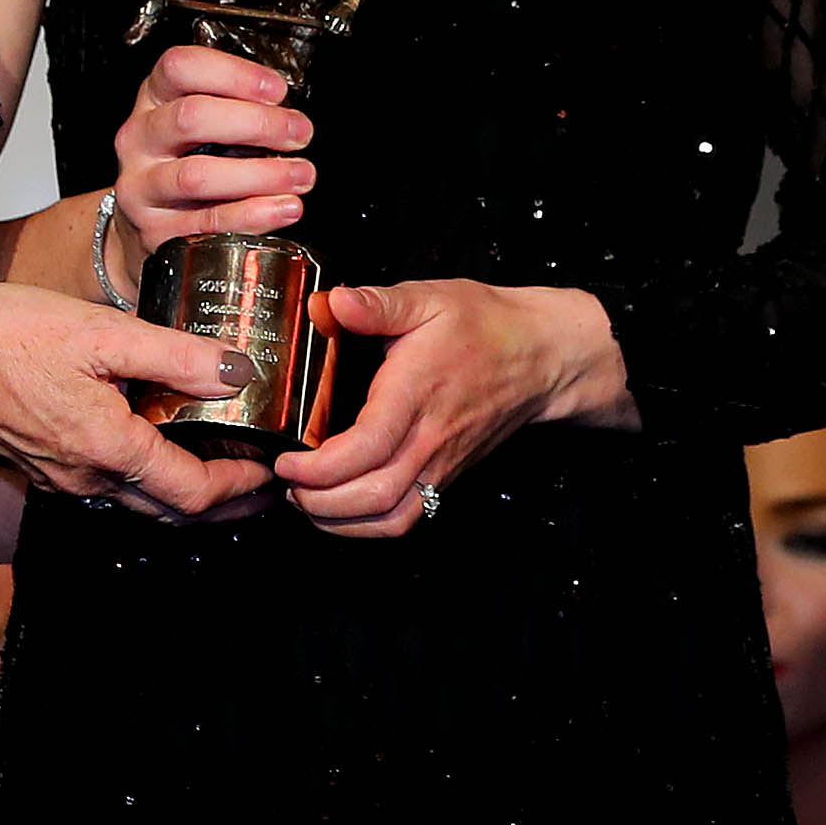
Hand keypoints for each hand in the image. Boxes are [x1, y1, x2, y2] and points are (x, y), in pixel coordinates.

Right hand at [0, 281, 272, 521]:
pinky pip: (108, 483)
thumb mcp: (102, 333)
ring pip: (140, 500)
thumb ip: (175, 355)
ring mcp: (61, 476)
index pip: (194, 494)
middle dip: (225, 503)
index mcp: (109, 450)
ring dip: (187, 492)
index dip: (242, 488)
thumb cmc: (1, 335)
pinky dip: (148, 475)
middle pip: (172, 511)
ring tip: (223, 462)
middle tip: (263, 482)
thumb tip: (236, 372)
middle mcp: (86, 477)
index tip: (273, 469)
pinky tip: (159, 440)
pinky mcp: (41, 463)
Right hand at [112, 45, 312, 252]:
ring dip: (260, 175)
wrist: (151, 219)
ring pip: (197, 175)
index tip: (277, 90)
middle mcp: (140, 138)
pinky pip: (206, 223)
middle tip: (299, 133)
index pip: (180, 67)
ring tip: (300, 174)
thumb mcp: (203, 121)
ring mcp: (141, 186)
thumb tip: (291, 118)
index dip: (233, 74)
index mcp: (153, 98)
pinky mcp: (154, 231)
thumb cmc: (189, 158)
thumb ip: (237, 109)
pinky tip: (283, 207)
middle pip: (190, 117)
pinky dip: (252, 215)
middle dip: (256, 124)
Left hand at [275, 280, 631, 537]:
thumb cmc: (484, 326)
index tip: (285, 460)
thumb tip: (331, 303)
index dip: (318, 467)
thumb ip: (378, 303)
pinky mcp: (446, 477)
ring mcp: (440, 465)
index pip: (367, 448)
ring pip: (391, 518)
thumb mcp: (429, 298)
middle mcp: (430, 440)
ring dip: (340, 522)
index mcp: (417, 395)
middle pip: (374, 496)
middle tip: (284, 481)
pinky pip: (406, 518)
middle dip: (318, 501)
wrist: (540, 356)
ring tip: (305, 500)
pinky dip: (368, 526)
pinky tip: (340, 509)